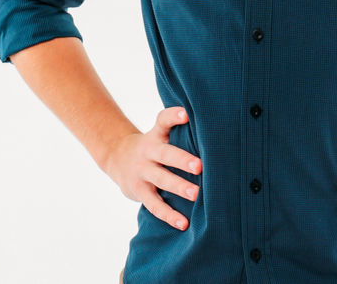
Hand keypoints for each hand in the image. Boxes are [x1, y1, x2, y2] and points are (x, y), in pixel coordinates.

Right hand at [101, 106, 200, 231]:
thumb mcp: (160, 135)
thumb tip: (219, 137)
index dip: (173, 116)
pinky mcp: (139, 191)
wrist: (116, 157)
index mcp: (156, 135)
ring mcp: (142, 172)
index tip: (186, 113)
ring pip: (161, 179)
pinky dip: (169, 215)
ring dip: (178, 187)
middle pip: (165, 154)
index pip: (162, 121)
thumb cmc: (152, 147)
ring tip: (196, 195)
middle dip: (182, 160)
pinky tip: (184, 223)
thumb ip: (180, 134)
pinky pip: (154, 205)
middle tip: (199, 166)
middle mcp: (148, 152)